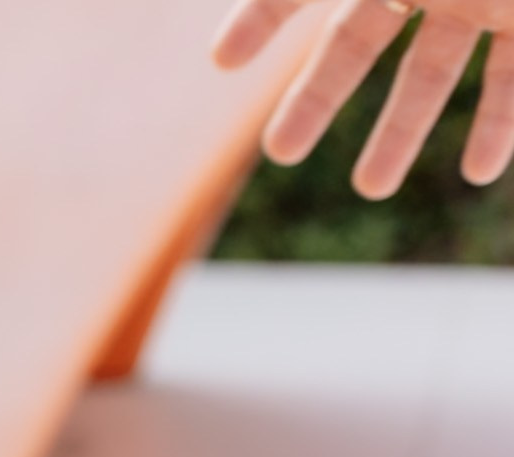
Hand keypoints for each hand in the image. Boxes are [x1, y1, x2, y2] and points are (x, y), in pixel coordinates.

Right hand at [213, 0, 513, 194]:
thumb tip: (246, 34)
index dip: (262, 17)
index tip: (223, 62)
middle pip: (356, 44)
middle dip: (319, 100)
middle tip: (281, 153)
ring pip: (430, 73)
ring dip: (402, 131)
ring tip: (371, 188)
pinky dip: (501, 124)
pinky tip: (481, 172)